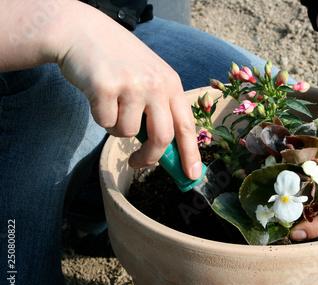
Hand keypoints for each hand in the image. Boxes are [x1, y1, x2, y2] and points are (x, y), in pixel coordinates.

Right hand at [51, 2, 201, 178]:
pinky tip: (98, 96)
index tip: (193, 176)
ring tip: (111, 104)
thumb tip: (165, 151)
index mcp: (171, 83)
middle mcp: (155, 84)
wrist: (83, 32)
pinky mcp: (105, 87)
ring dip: (116, 127)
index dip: (191, 154)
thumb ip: (159, 108)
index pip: (187, 125)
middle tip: (136, 162)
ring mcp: (131, 85)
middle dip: (149, 157)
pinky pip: (105, 122)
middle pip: (162, 138)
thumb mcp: (148, 77)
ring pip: (126, 133)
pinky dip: (99, 117)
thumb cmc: (119, 62)